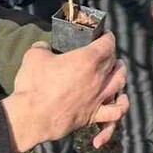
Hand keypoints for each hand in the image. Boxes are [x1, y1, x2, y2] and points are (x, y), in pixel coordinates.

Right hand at [1, 36, 128, 152]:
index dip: (107, 36)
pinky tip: (120, 103)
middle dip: (112, 54)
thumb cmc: (33, 85)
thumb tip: (45, 47)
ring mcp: (98, 98)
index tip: (104, 34)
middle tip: (106, 52)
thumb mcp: (34, 55)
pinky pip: (115, 114)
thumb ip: (44, 47)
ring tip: (118, 71)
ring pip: (120, 84)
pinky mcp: (93, 116)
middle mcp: (98, 78)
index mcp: (87, 60)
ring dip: (121, 75)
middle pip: (114, 62)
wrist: (31, 117)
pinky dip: (120, 108)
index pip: (107, 43)